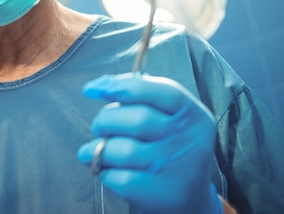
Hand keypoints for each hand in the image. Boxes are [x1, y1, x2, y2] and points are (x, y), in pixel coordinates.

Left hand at [78, 73, 221, 213]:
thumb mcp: (171, 117)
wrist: (190, 197)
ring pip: (123, 150)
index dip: (122, 85)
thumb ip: (143, 96)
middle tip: (98, 127)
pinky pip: (119, 177)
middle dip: (106, 120)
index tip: (93, 88)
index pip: (159, 90)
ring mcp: (174, 167)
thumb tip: (101, 85)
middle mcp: (188, 140)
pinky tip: (107, 169)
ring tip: (91, 150)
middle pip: (138, 119)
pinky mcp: (159, 192)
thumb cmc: (169, 146)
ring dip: (98, 148)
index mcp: (192, 114)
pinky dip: (105, 171)